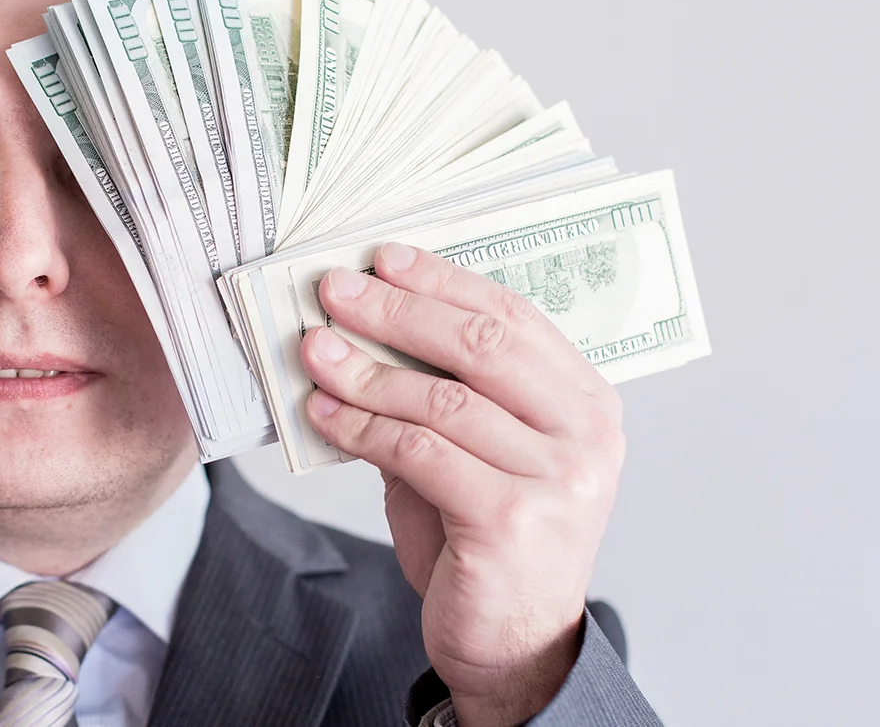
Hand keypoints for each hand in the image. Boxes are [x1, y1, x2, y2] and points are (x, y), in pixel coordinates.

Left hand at [299, 242, 623, 726]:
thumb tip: (360, 325)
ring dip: (366, 371)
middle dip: (397, 312)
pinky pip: (419, 453)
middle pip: (479, 346)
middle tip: (334, 292)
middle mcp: (586, 433)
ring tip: (313, 352)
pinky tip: (324, 414)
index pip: (512, 316)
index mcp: (586, 401)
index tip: (383, 258)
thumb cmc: (486, 537)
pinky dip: (362, 428)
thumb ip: (439, 392)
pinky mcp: (513, 519)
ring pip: (442, 399)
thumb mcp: (474, 451)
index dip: (443, 282)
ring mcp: (556, 477)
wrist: (514, 642)